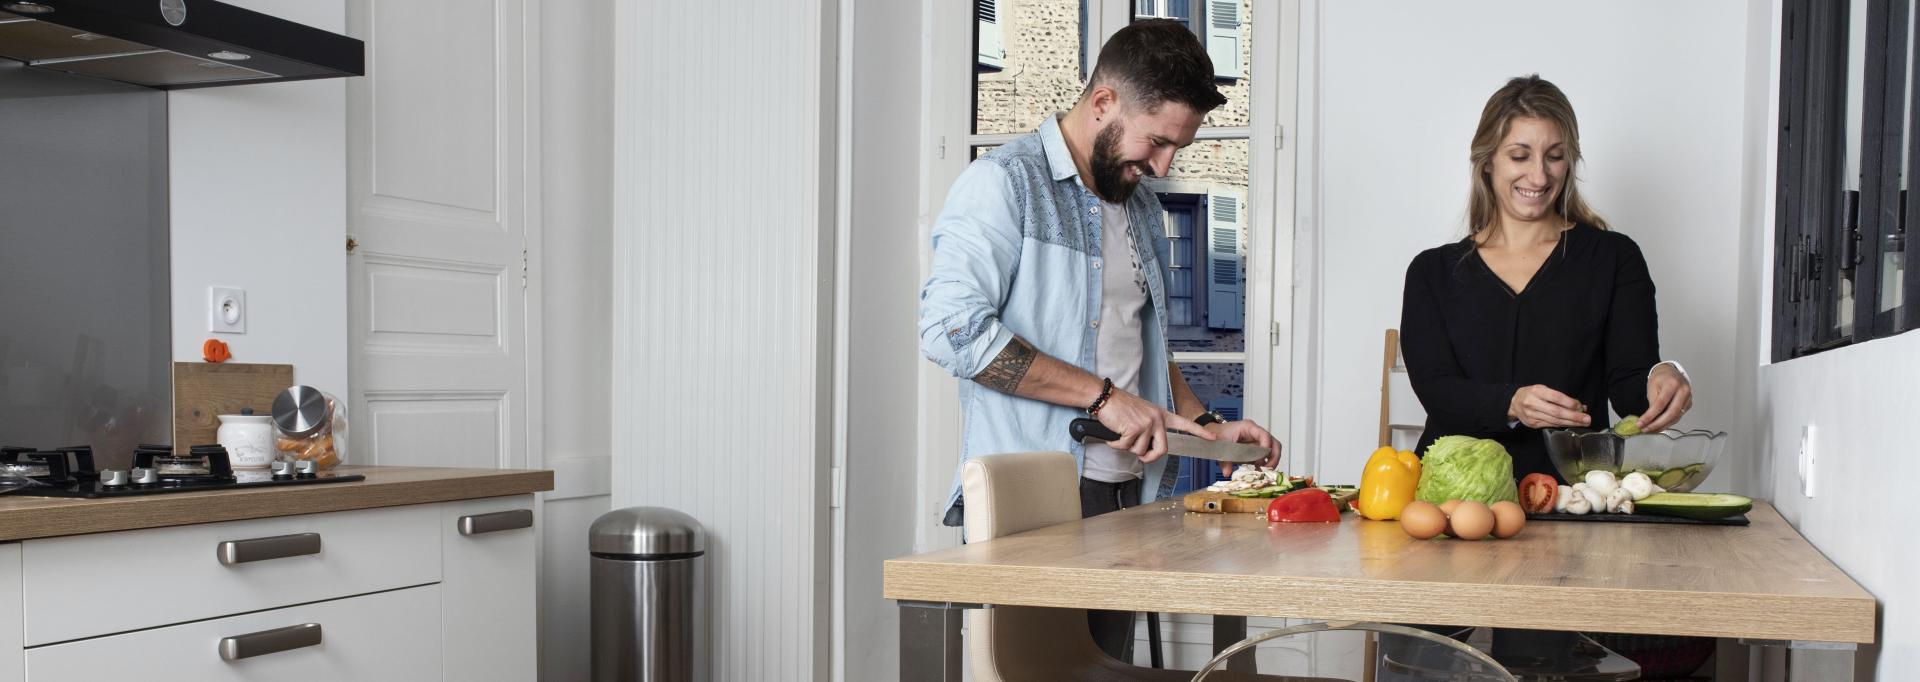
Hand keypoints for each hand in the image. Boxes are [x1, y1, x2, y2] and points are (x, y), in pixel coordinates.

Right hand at [1094, 389, 1213, 463]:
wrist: (1105, 397)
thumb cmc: (1120, 406)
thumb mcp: (1141, 414)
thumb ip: (1150, 429)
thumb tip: (1148, 449)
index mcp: (1161, 415)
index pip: (1184, 424)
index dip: (1199, 432)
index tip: (1213, 438)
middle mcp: (1157, 419)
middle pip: (1162, 450)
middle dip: (1149, 457)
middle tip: (1140, 455)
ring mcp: (1147, 423)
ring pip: (1140, 451)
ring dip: (1127, 447)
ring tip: (1121, 434)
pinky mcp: (1135, 428)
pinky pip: (1126, 447)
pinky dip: (1116, 444)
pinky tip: (1113, 435)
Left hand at [1209, 420, 1282, 477]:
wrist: (1213, 433)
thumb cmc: (1217, 433)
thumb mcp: (1219, 445)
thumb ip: (1223, 459)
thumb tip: (1227, 472)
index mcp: (1248, 427)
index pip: (1264, 435)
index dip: (1266, 447)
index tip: (1262, 460)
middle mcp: (1256, 433)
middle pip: (1273, 443)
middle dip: (1274, 457)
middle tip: (1268, 469)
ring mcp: (1257, 441)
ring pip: (1272, 450)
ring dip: (1271, 462)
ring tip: (1264, 472)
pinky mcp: (1255, 450)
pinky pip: (1265, 456)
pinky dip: (1265, 464)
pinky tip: (1259, 471)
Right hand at [1509, 385, 1590, 428]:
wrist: (1514, 402)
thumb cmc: (1532, 394)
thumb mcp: (1543, 389)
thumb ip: (1559, 397)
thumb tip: (1578, 405)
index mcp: (1537, 391)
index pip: (1556, 397)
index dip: (1570, 403)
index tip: (1580, 406)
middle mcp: (1533, 403)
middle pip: (1557, 412)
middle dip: (1574, 416)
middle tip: (1587, 419)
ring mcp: (1532, 415)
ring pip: (1555, 420)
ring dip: (1571, 422)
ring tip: (1583, 422)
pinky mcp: (1532, 424)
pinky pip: (1550, 425)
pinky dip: (1562, 424)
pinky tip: (1570, 424)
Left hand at [1638, 364, 1693, 432]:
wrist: (1670, 372)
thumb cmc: (1661, 378)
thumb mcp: (1652, 387)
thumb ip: (1652, 402)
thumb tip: (1649, 419)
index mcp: (1672, 384)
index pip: (1660, 404)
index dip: (1650, 416)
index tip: (1641, 423)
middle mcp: (1683, 391)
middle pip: (1671, 413)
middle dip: (1657, 424)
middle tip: (1646, 429)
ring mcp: (1688, 398)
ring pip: (1676, 417)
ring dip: (1662, 425)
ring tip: (1651, 429)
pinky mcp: (1689, 404)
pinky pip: (1678, 416)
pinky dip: (1668, 422)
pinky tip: (1660, 425)